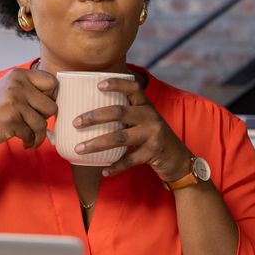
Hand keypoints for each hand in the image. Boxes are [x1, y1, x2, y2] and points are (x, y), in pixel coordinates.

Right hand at [0, 68, 57, 150]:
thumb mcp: (12, 90)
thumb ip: (33, 88)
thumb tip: (63, 96)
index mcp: (19, 74)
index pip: (52, 82)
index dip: (51, 96)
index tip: (41, 105)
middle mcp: (16, 85)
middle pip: (52, 105)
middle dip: (45, 117)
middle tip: (33, 121)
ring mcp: (13, 102)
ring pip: (43, 123)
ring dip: (39, 134)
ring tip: (31, 136)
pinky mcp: (11, 119)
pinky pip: (32, 134)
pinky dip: (30, 141)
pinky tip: (24, 141)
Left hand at [72, 76, 190, 180]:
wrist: (178, 159)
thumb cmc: (153, 138)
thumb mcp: (144, 122)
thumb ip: (126, 117)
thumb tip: (90, 117)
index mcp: (146, 106)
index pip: (133, 88)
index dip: (117, 84)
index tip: (98, 84)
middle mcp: (150, 116)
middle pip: (119, 112)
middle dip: (95, 117)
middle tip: (76, 122)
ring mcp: (153, 134)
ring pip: (120, 137)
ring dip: (97, 144)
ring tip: (79, 149)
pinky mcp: (154, 152)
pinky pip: (130, 160)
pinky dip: (115, 167)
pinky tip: (104, 171)